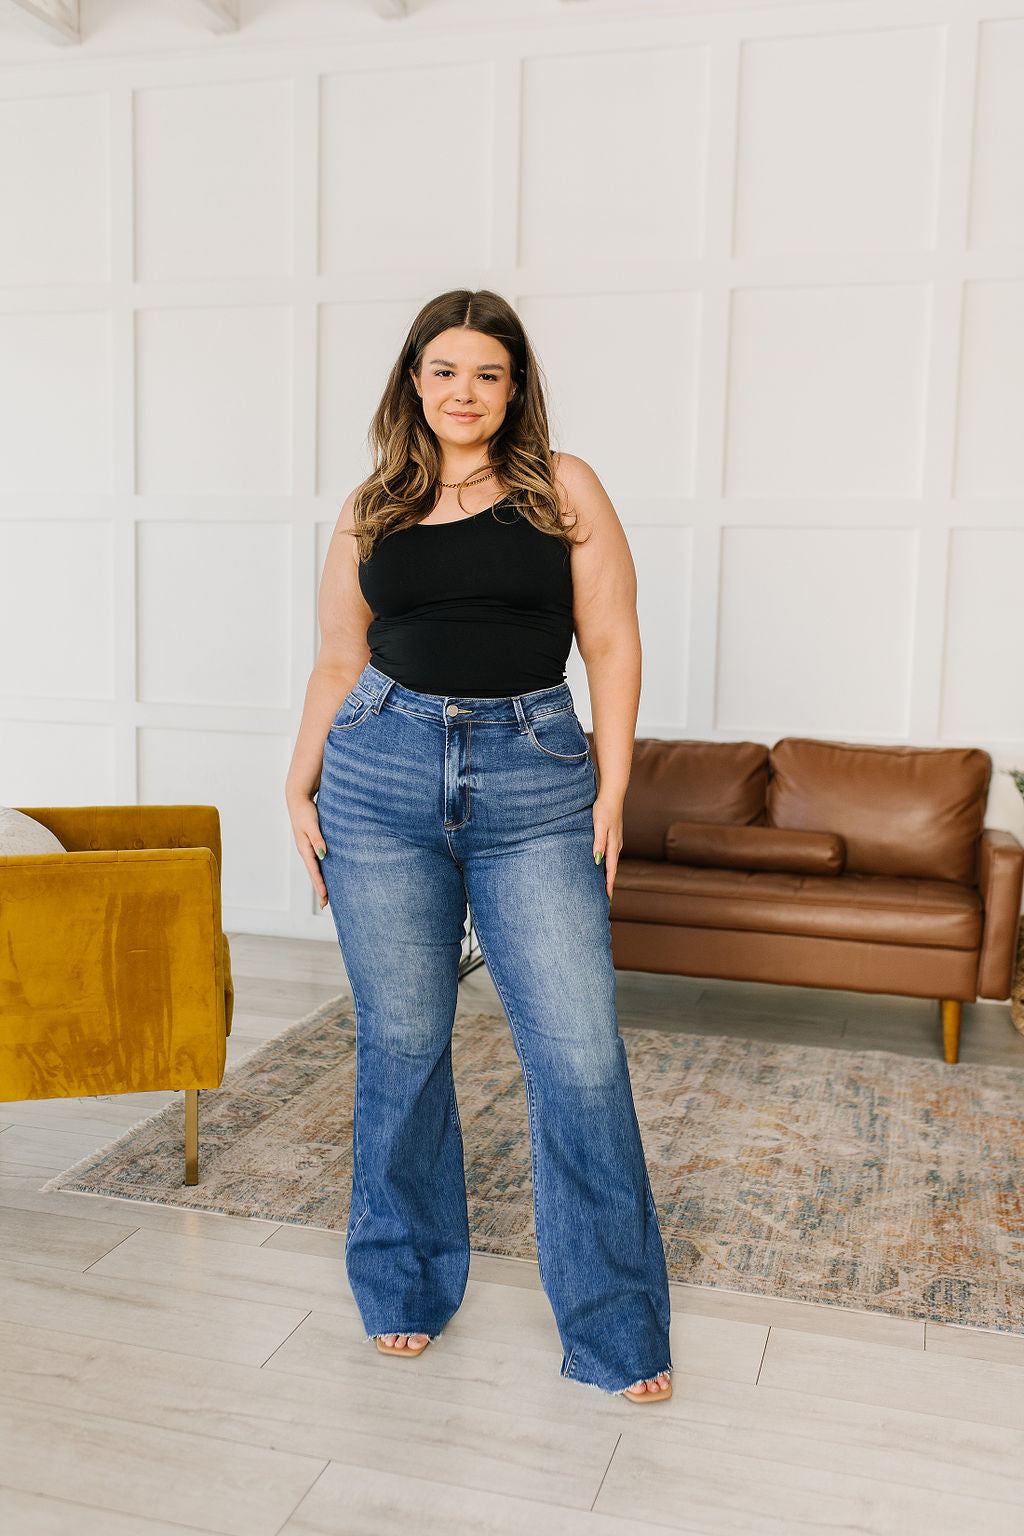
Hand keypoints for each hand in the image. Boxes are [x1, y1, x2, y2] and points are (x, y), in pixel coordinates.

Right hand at [288, 794, 329, 909]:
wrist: (298, 799)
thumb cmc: (306, 811)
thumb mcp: (312, 825)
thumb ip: (318, 839)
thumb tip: (323, 855)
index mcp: (305, 849)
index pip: (314, 871)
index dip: (320, 885)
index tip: (325, 897)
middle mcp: (306, 851)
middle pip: (314, 874)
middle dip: (320, 888)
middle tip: (326, 904)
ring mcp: (308, 847)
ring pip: (315, 868)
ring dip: (321, 881)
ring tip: (327, 894)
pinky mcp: (312, 843)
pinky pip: (317, 860)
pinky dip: (322, 869)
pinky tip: (327, 872)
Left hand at [592, 794, 622, 898]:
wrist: (612, 795)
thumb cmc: (604, 809)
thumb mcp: (599, 826)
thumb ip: (598, 842)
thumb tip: (597, 860)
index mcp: (613, 845)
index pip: (611, 870)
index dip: (609, 884)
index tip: (607, 898)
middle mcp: (616, 846)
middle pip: (612, 869)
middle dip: (609, 884)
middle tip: (605, 899)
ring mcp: (615, 841)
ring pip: (612, 862)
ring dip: (608, 875)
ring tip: (603, 886)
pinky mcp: (613, 836)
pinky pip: (610, 855)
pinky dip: (607, 865)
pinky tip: (601, 866)